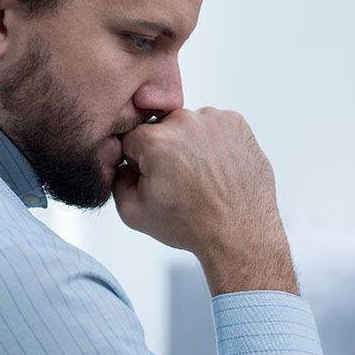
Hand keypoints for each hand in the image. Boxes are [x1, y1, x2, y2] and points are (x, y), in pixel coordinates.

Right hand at [113, 108, 297, 295]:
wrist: (239, 233)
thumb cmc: (191, 225)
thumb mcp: (134, 213)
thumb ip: (115, 181)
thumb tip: (120, 163)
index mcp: (155, 140)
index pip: (131, 139)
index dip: (138, 162)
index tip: (155, 180)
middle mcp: (184, 122)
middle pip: (161, 129)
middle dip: (164, 152)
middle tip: (179, 182)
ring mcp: (214, 120)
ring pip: (188, 127)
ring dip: (190, 145)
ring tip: (201, 178)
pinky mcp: (236, 123)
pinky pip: (214, 127)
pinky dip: (213, 143)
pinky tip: (216, 169)